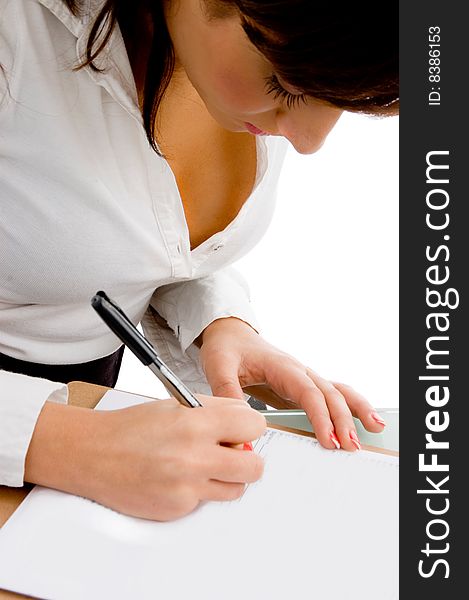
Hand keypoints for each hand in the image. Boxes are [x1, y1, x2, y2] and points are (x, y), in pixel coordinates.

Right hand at [25, 395, 265, 520]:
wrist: (94, 454)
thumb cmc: (131, 428)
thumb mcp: (176, 404)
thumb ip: (215, 410)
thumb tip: (245, 418)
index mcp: (196, 423)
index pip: (254, 426)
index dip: (250, 427)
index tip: (243, 430)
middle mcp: (194, 456)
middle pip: (255, 467)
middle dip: (247, 459)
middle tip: (233, 454)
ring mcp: (186, 487)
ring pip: (237, 489)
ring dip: (227, 479)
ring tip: (204, 467)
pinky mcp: (177, 508)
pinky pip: (206, 503)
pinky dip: (198, 492)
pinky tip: (178, 479)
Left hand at [200, 317, 385, 451]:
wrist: (229, 333)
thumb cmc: (225, 348)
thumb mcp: (219, 368)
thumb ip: (228, 396)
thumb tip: (239, 432)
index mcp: (281, 366)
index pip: (308, 392)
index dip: (321, 416)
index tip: (328, 440)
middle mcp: (298, 371)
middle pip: (328, 394)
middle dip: (343, 420)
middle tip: (351, 447)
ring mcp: (302, 378)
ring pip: (336, 391)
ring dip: (355, 409)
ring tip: (375, 427)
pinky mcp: (301, 386)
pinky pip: (329, 395)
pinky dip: (348, 406)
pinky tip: (362, 419)